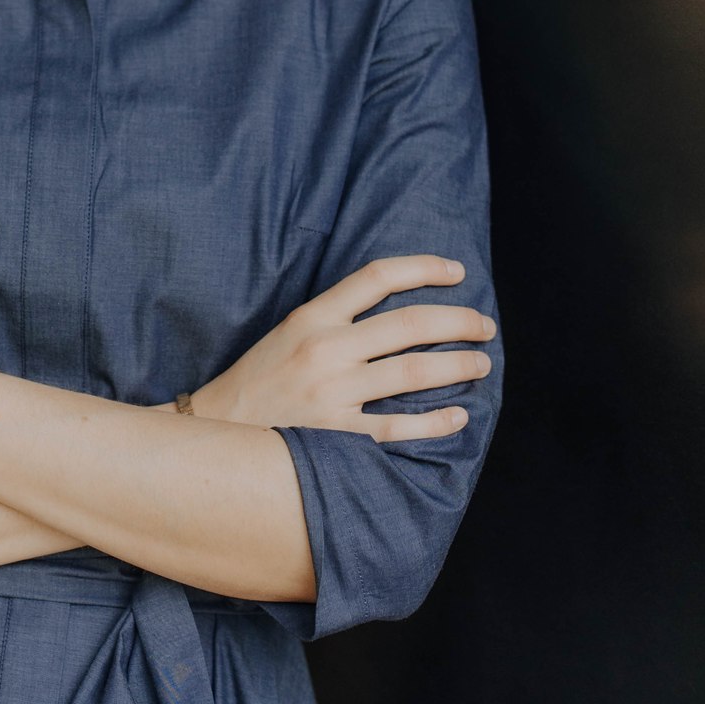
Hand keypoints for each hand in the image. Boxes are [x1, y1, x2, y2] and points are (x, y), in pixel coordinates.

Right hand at [193, 254, 494, 441]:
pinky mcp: (335, 435)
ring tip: (481, 363)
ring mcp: (332, 393)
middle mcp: (325, 349)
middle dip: (459, 320)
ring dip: (457, 364)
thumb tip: (399, 303)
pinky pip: (398, 427)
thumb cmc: (261, 377)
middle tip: (485, 326)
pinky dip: (435, 421)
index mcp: (314, 316)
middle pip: (410, 323)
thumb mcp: (291, 330)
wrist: (219, 428)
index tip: (458, 272)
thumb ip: (337, 315)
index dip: (424, 268)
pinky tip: (458, 415)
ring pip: (413, 371)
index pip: (378, 276)